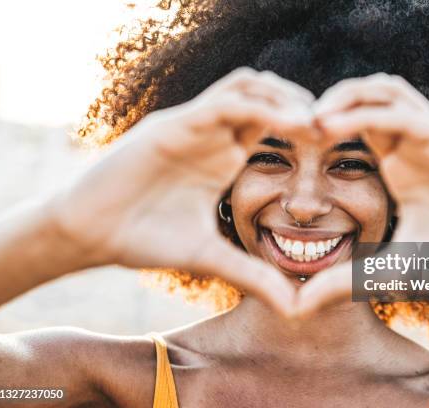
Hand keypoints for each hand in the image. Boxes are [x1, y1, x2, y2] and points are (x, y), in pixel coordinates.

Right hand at [50, 68, 313, 315]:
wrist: (90, 233)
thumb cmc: (145, 239)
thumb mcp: (211, 257)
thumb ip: (253, 276)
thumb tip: (296, 308)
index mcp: (224, 157)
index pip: (273, 125)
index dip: (306, 129)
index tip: (338, 147)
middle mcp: (212, 135)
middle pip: (266, 95)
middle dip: (303, 105)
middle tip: (334, 130)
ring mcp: (193, 127)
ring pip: (247, 88)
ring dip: (283, 97)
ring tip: (314, 124)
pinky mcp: (173, 126)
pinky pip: (221, 103)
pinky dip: (256, 107)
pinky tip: (286, 124)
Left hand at [295, 73, 428, 315]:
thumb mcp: (389, 271)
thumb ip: (345, 282)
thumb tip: (298, 304)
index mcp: (404, 165)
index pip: (361, 124)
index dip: (326, 124)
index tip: (289, 138)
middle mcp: (420, 144)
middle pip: (373, 95)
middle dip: (332, 100)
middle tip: (293, 120)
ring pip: (390, 92)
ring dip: (348, 97)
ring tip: (311, 118)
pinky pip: (406, 117)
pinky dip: (368, 116)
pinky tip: (334, 127)